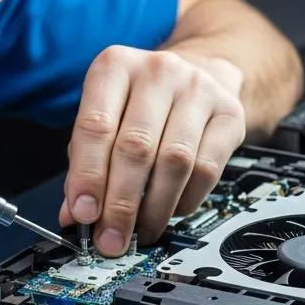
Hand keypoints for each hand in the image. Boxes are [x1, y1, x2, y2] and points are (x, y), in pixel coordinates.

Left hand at [60, 45, 245, 255]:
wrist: (202, 73)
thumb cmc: (142, 102)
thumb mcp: (105, 117)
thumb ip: (84, 163)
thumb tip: (75, 214)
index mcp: (115, 66)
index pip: (96, 126)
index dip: (88, 176)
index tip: (84, 214)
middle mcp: (158, 72)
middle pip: (136, 147)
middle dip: (120, 203)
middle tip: (112, 237)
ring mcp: (199, 89)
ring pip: (174, 162)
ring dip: (154, 208)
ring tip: (141, 231)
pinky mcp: (230, 114)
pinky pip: (206, 170)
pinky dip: (185, 201)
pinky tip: (171, 210)